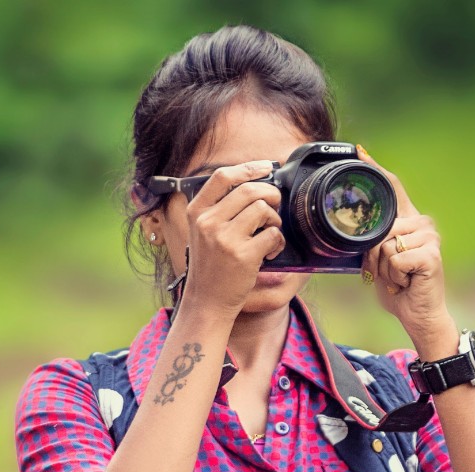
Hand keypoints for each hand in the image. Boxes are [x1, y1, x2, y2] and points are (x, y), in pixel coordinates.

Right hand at [176, 160, 286, 318]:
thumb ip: (220, 208)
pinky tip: (270, 251)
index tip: (265, 167)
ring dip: (274, 219)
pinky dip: (278, 242)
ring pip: (263, 209)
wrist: (207, 301)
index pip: (222, 177)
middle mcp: (208, 223)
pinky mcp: (243, 255)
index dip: (247, 168)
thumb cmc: (210, 265)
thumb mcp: (202, 231)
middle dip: (270, 194)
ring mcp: (224, 239)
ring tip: (269, 232)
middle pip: (249, 190)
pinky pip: (272, 234)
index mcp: (196, 212)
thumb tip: (255, 183)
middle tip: (275, 204)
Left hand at [357, 147, 456, 349]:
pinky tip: (406, 282)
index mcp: (409, 221)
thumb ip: (371, 240)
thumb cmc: (398, 287)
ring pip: (383, 246)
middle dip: (373, 256)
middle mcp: (422, 224)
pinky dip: (393, 277)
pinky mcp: (430, 255)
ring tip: (398, 277)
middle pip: (379, 227)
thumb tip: (354, 229)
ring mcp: (429, 238)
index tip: (360, 152)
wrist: (418, 313)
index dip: (376, 169)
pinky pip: (393, 260)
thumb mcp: (378, 260)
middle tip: (388, 272)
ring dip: (383, 269)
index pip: (393, 188)